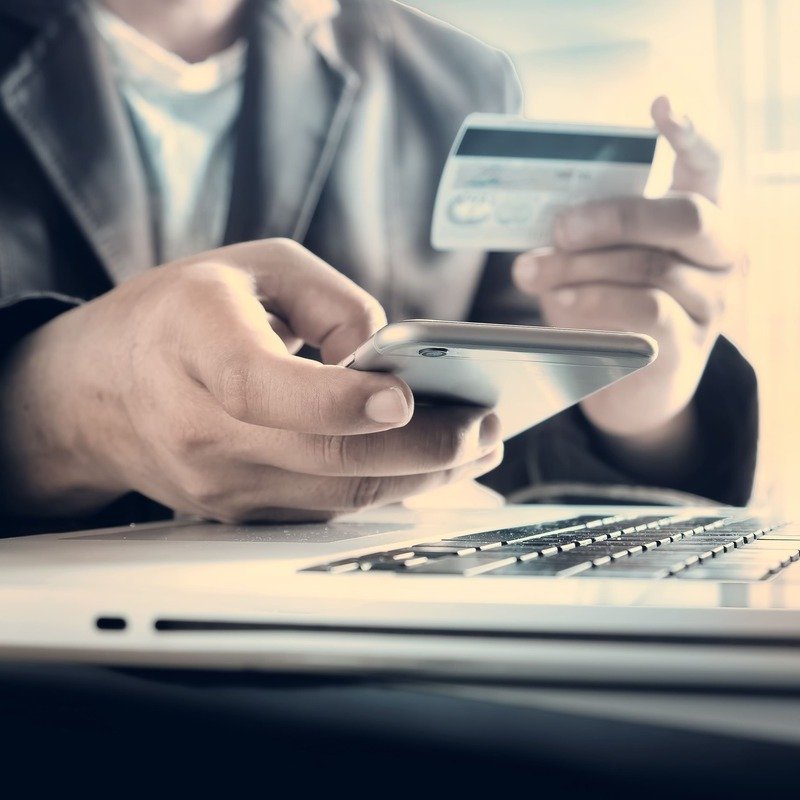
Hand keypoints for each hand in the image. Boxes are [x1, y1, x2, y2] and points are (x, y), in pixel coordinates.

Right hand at [0, 239, 501, 521]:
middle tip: (486, 426)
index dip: (337, 400)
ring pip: (340, 495)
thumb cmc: (179, 316)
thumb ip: (332, 300)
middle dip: (424, 449)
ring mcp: (220, 484)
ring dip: (421, 476)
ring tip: (477, 446)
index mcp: (192, 344)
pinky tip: (429, 467)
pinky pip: (328, 508)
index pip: (261, 388)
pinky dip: (387, 490)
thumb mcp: (255, 267)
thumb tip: (392, 357)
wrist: (97, 393)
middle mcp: (200, 428)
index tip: (403, 398)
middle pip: (326, 458)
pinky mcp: (240, 511)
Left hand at [511, 97, 742, 471]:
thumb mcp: (599, 263)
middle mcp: (718, 255)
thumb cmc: (611, 309)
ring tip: (533, 272)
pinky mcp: (690, 344)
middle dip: (612, 217)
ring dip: (581, 267)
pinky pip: (647, 311)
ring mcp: (711, 302)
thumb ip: (582, 238)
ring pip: (651, 267)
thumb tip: (534, 227)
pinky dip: (597, 302)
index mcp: (698, 219)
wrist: (633, 386)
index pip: (709, 165)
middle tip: (559, 229)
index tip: (660, 106)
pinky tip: (562, 303)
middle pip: (682, 216)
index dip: (689, 134)